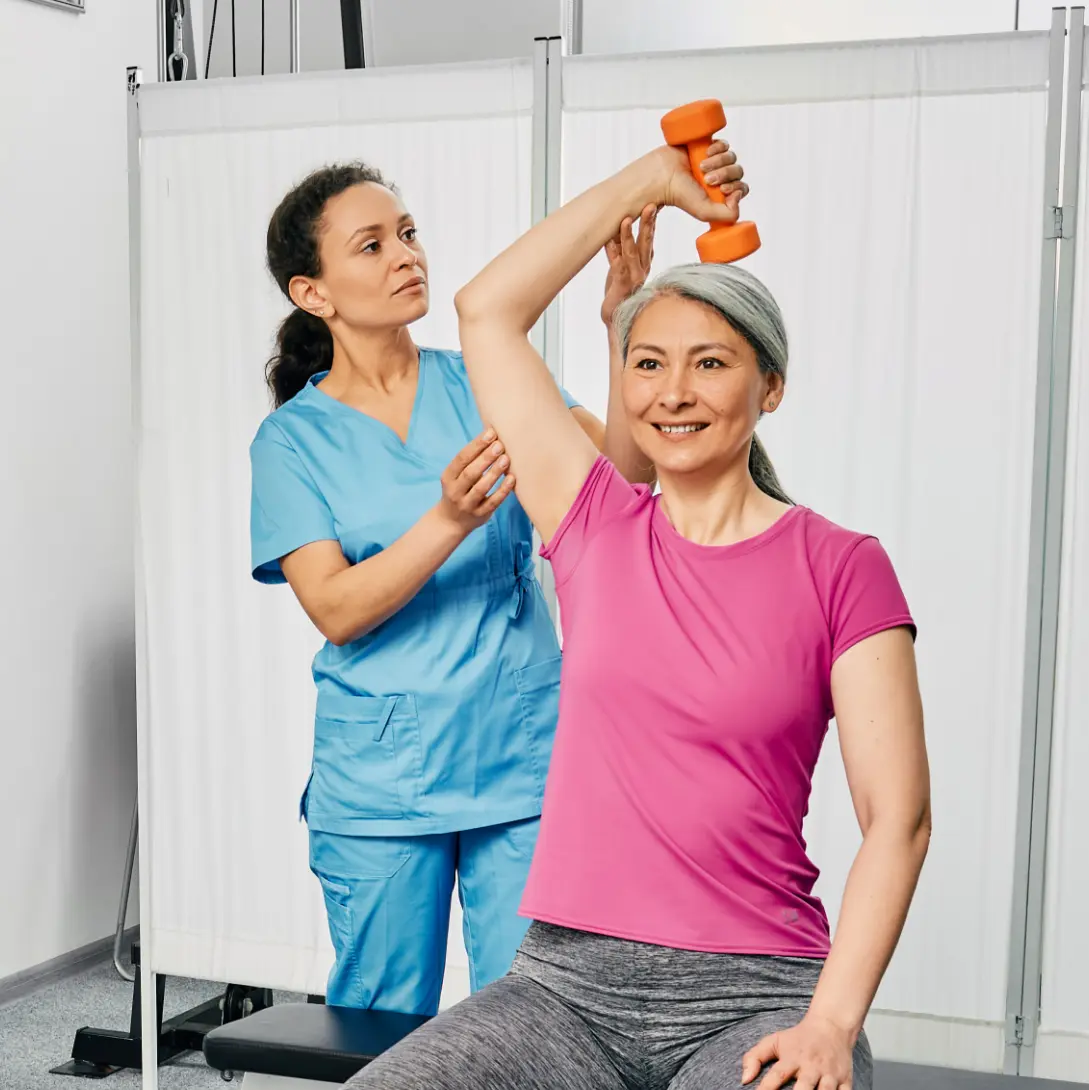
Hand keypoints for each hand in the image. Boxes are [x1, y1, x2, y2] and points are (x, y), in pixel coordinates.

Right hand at [436, 429, 515, 533]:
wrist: (450, 522)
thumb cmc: (459, 490)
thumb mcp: (456, 476)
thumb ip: (471, 460)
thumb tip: (492, 435)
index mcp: (448, 477)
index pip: (461, 458)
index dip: (476, 445)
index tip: (491, 433)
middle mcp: (455, 491)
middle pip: (470, 473)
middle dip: (485, 458)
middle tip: (500, 445)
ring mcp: (467, 505)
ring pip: (481, 488)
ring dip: (494, 473)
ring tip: (506, 459)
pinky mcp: (480, 515)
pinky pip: (493, 502)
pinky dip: (503, 490)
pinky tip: (512, 479)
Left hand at [601, 205, 656, 325]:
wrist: (616, 316)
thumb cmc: (619, 290)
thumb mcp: (620, 264)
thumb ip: (620, 246)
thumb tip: (618, 225)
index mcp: (644, 261)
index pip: (649, 237)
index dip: (651, 220)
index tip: (654, 202)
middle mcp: (642, 267)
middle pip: (646, 241)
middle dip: (648, 223)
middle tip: (651, 205)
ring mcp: (634, 277)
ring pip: (632, 252)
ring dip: (629, 235)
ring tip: (626, 220)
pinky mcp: (623, 285)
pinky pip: (618, 266)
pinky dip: (614, 253)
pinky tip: (611, 242)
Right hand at [643, 139, 746, 224]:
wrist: (663, 175)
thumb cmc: (680, 195)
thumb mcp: (705, 212)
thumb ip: (727, 215)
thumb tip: (739, 195)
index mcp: (721, 194)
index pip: (741, 188)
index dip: (736, 187)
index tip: (722, 189)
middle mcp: (719, 178)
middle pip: (737, 171)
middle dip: (724, 174)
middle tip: (707, 179)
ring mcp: (714, 162)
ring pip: (732, 157)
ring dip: (719, 161)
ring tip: (701, 167)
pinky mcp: (708, 146)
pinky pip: (724, 145)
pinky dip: (718, 147)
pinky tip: (706, 153)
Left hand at [741, 1015, 855, 1089]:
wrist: (831, 1026)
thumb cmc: (799, 1038)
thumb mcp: (774, 1041)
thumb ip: (755, 1057)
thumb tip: (744, 1080)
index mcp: (792, 1058)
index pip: (777, 1076)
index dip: (765, 1089)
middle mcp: (811, 1066)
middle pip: (804, 1088)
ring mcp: (830, 1074)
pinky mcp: (846, 1080)